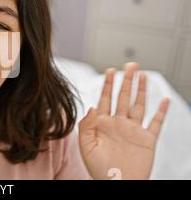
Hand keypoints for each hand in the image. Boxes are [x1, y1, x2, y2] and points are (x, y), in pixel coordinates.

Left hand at [79, 62, 169, 179]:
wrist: (117, 185)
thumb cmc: (99, 170)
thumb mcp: (86, 147)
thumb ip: (86, 126)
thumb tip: (91, 106)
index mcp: (103, 124)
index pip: (105, 99)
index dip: (108, 84)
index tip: (110, 70)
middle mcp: (118, 124)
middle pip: (123, 97)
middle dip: (126, 81)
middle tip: (130, 65)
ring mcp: (133, 131)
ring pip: (138, 105)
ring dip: (141, 90)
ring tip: (143, 75)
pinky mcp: (147, 140)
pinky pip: (156, 123)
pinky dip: (161, 112)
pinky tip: (164, 100)